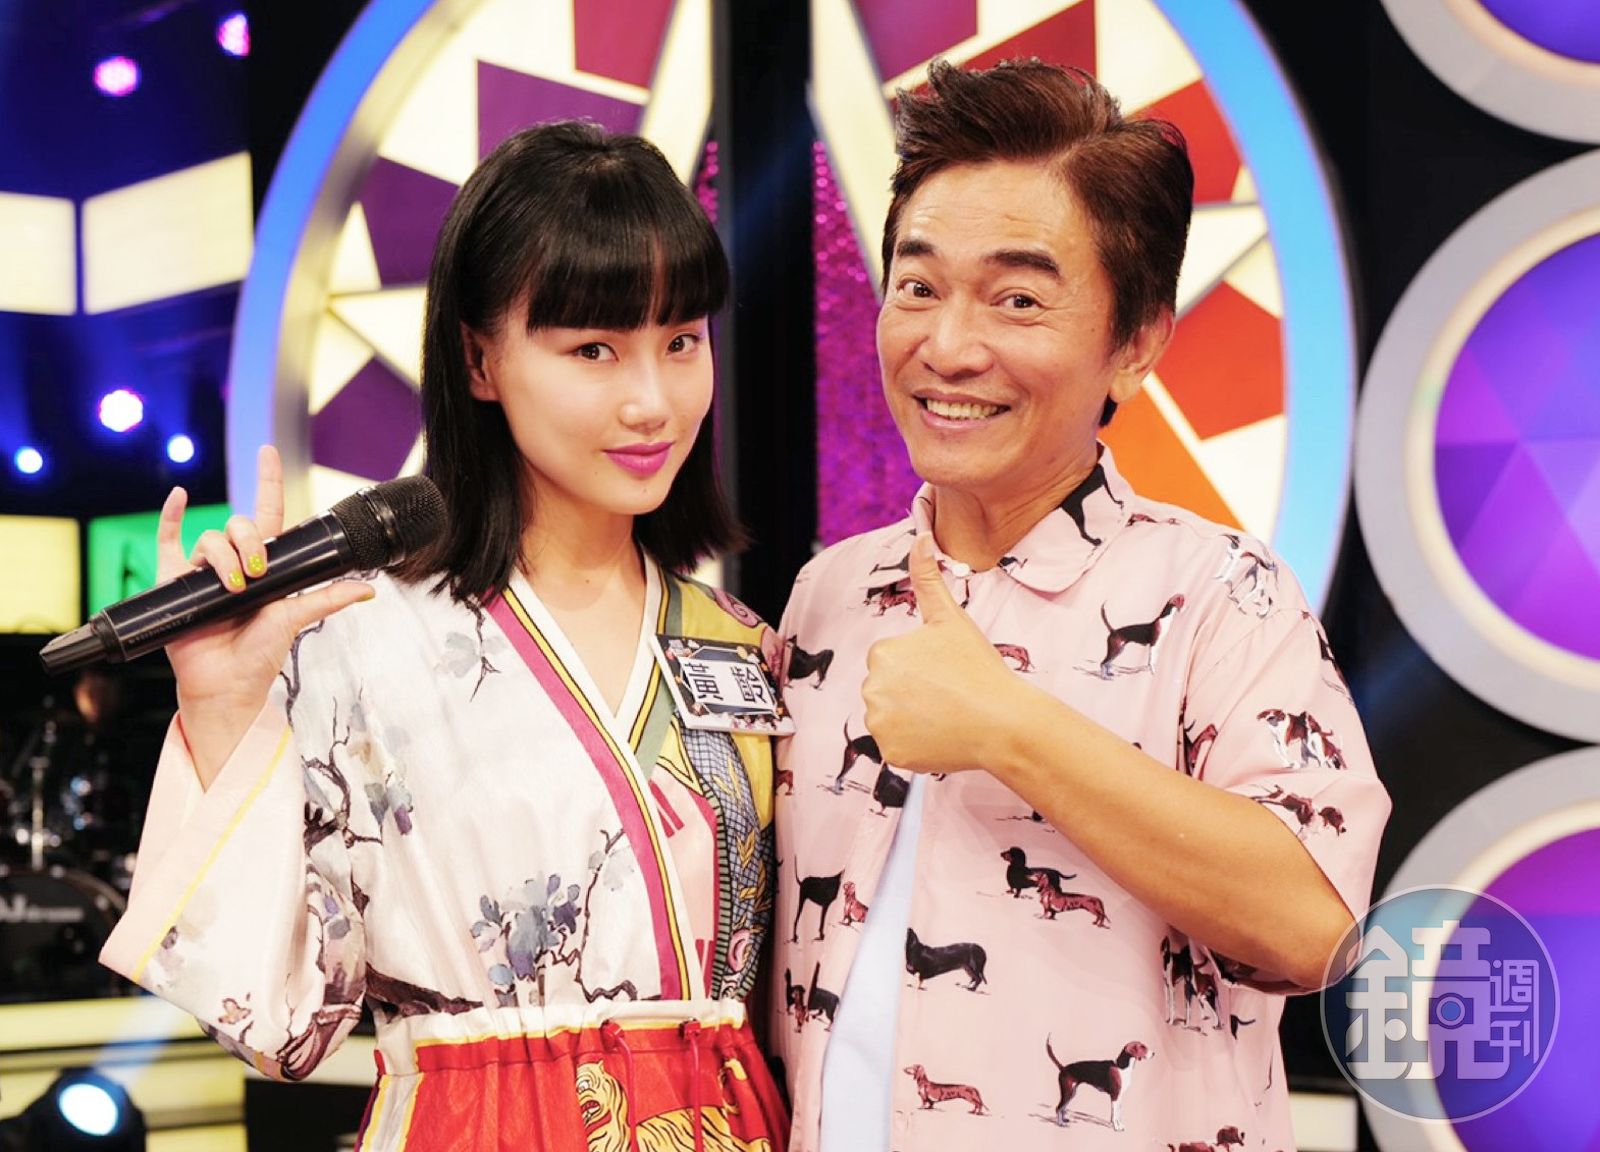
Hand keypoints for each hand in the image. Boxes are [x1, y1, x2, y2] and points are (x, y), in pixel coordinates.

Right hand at [165, 446, 373, 782]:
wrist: (225, 685)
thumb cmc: (260, 654)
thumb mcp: (295, 620)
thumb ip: (326, 599)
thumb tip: (368, 590)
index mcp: (265, 565)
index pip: (268, 514)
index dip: (268, 481)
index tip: (268, 451)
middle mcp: (234, 563)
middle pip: (237, 526)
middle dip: (248, 542)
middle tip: (256, 573)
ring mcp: (202, 571)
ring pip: (209, 539)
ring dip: (221, 557)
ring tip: (232, 588)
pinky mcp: (173, 583)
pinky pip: (166, 542)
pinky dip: (170, 517)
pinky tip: (178, 496)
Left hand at [861, 535, 1016, 774]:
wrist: (1002, 721)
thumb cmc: (979, 667)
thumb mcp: (951, 618)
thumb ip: (929, 578)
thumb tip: (921, 537)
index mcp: (882, 652)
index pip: (892, 662)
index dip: (921, 668)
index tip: (945, 673)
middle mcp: (871, 687)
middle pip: (888, 691)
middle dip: (912, 693)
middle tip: (948, 696)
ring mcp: (880, 723)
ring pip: (890, 719)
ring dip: (911, 719)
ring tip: (945, 716)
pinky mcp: (890, 753)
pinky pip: (897, 748)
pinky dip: (915, 746)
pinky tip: (940, 736)